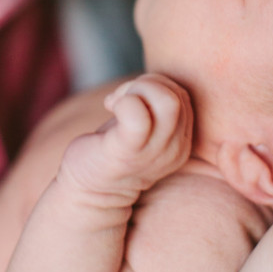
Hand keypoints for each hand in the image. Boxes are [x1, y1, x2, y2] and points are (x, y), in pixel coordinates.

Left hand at [59, 74, 192, 201]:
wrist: (89, 192)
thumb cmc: (115, 150)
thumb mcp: (147, 128)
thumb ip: (158, 106)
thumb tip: (154, 79)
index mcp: (182, 143)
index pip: (183, 95)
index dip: (157, 86)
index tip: (132, 98)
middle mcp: (174, 151)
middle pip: (177, 95)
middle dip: (147, 83)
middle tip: (122, 97)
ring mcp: (152, 154)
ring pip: (166, 99)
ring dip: (135, 89)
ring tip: (116, 102)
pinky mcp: (126, 153)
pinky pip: (136, 114)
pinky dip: (123, 99)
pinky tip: (110, 105)